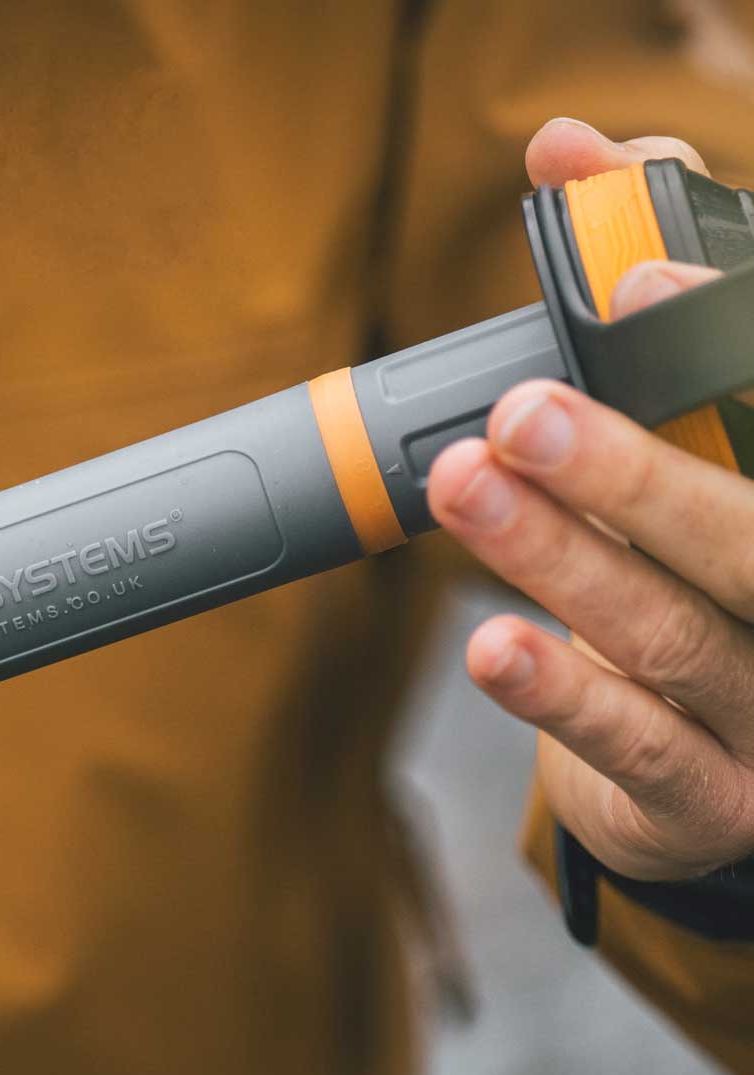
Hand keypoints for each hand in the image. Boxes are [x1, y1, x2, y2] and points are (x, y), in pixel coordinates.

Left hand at [428, 119, 753, 881]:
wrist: (724, 766)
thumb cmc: (704, 565)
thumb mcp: (695, 428)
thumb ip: (651, 292)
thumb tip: (569, 153)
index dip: (734, 343)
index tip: (649, 268)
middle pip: (751, 531)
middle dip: (636, 467)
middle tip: (523, 412)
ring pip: (677, 632)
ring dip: (564, 562)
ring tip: (469, 495)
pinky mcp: (718, 800)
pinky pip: (639, 744)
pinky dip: (562, 692)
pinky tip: (491, 646)